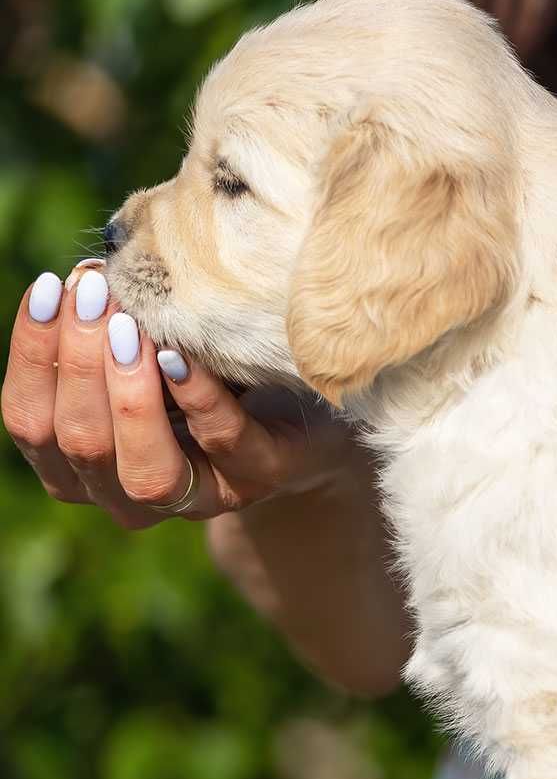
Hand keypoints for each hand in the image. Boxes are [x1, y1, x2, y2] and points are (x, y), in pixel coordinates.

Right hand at [4, 261, 353, 527]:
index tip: (51, 287)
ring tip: (132, 325)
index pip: (29, 421)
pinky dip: (197, 398)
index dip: (32, 356)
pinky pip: (219, 442)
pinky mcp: (256, 480)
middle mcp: (126, 497)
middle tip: (97, 293)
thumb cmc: (207, 377)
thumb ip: (107, 335)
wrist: (305, 416)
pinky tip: (182, 355)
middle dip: (81, 363)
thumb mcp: (146, 354)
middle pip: (79, 442)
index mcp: (79, 469)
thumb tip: (79, 279)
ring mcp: (194, 499)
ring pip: (143, 468)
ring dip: (130, 390)